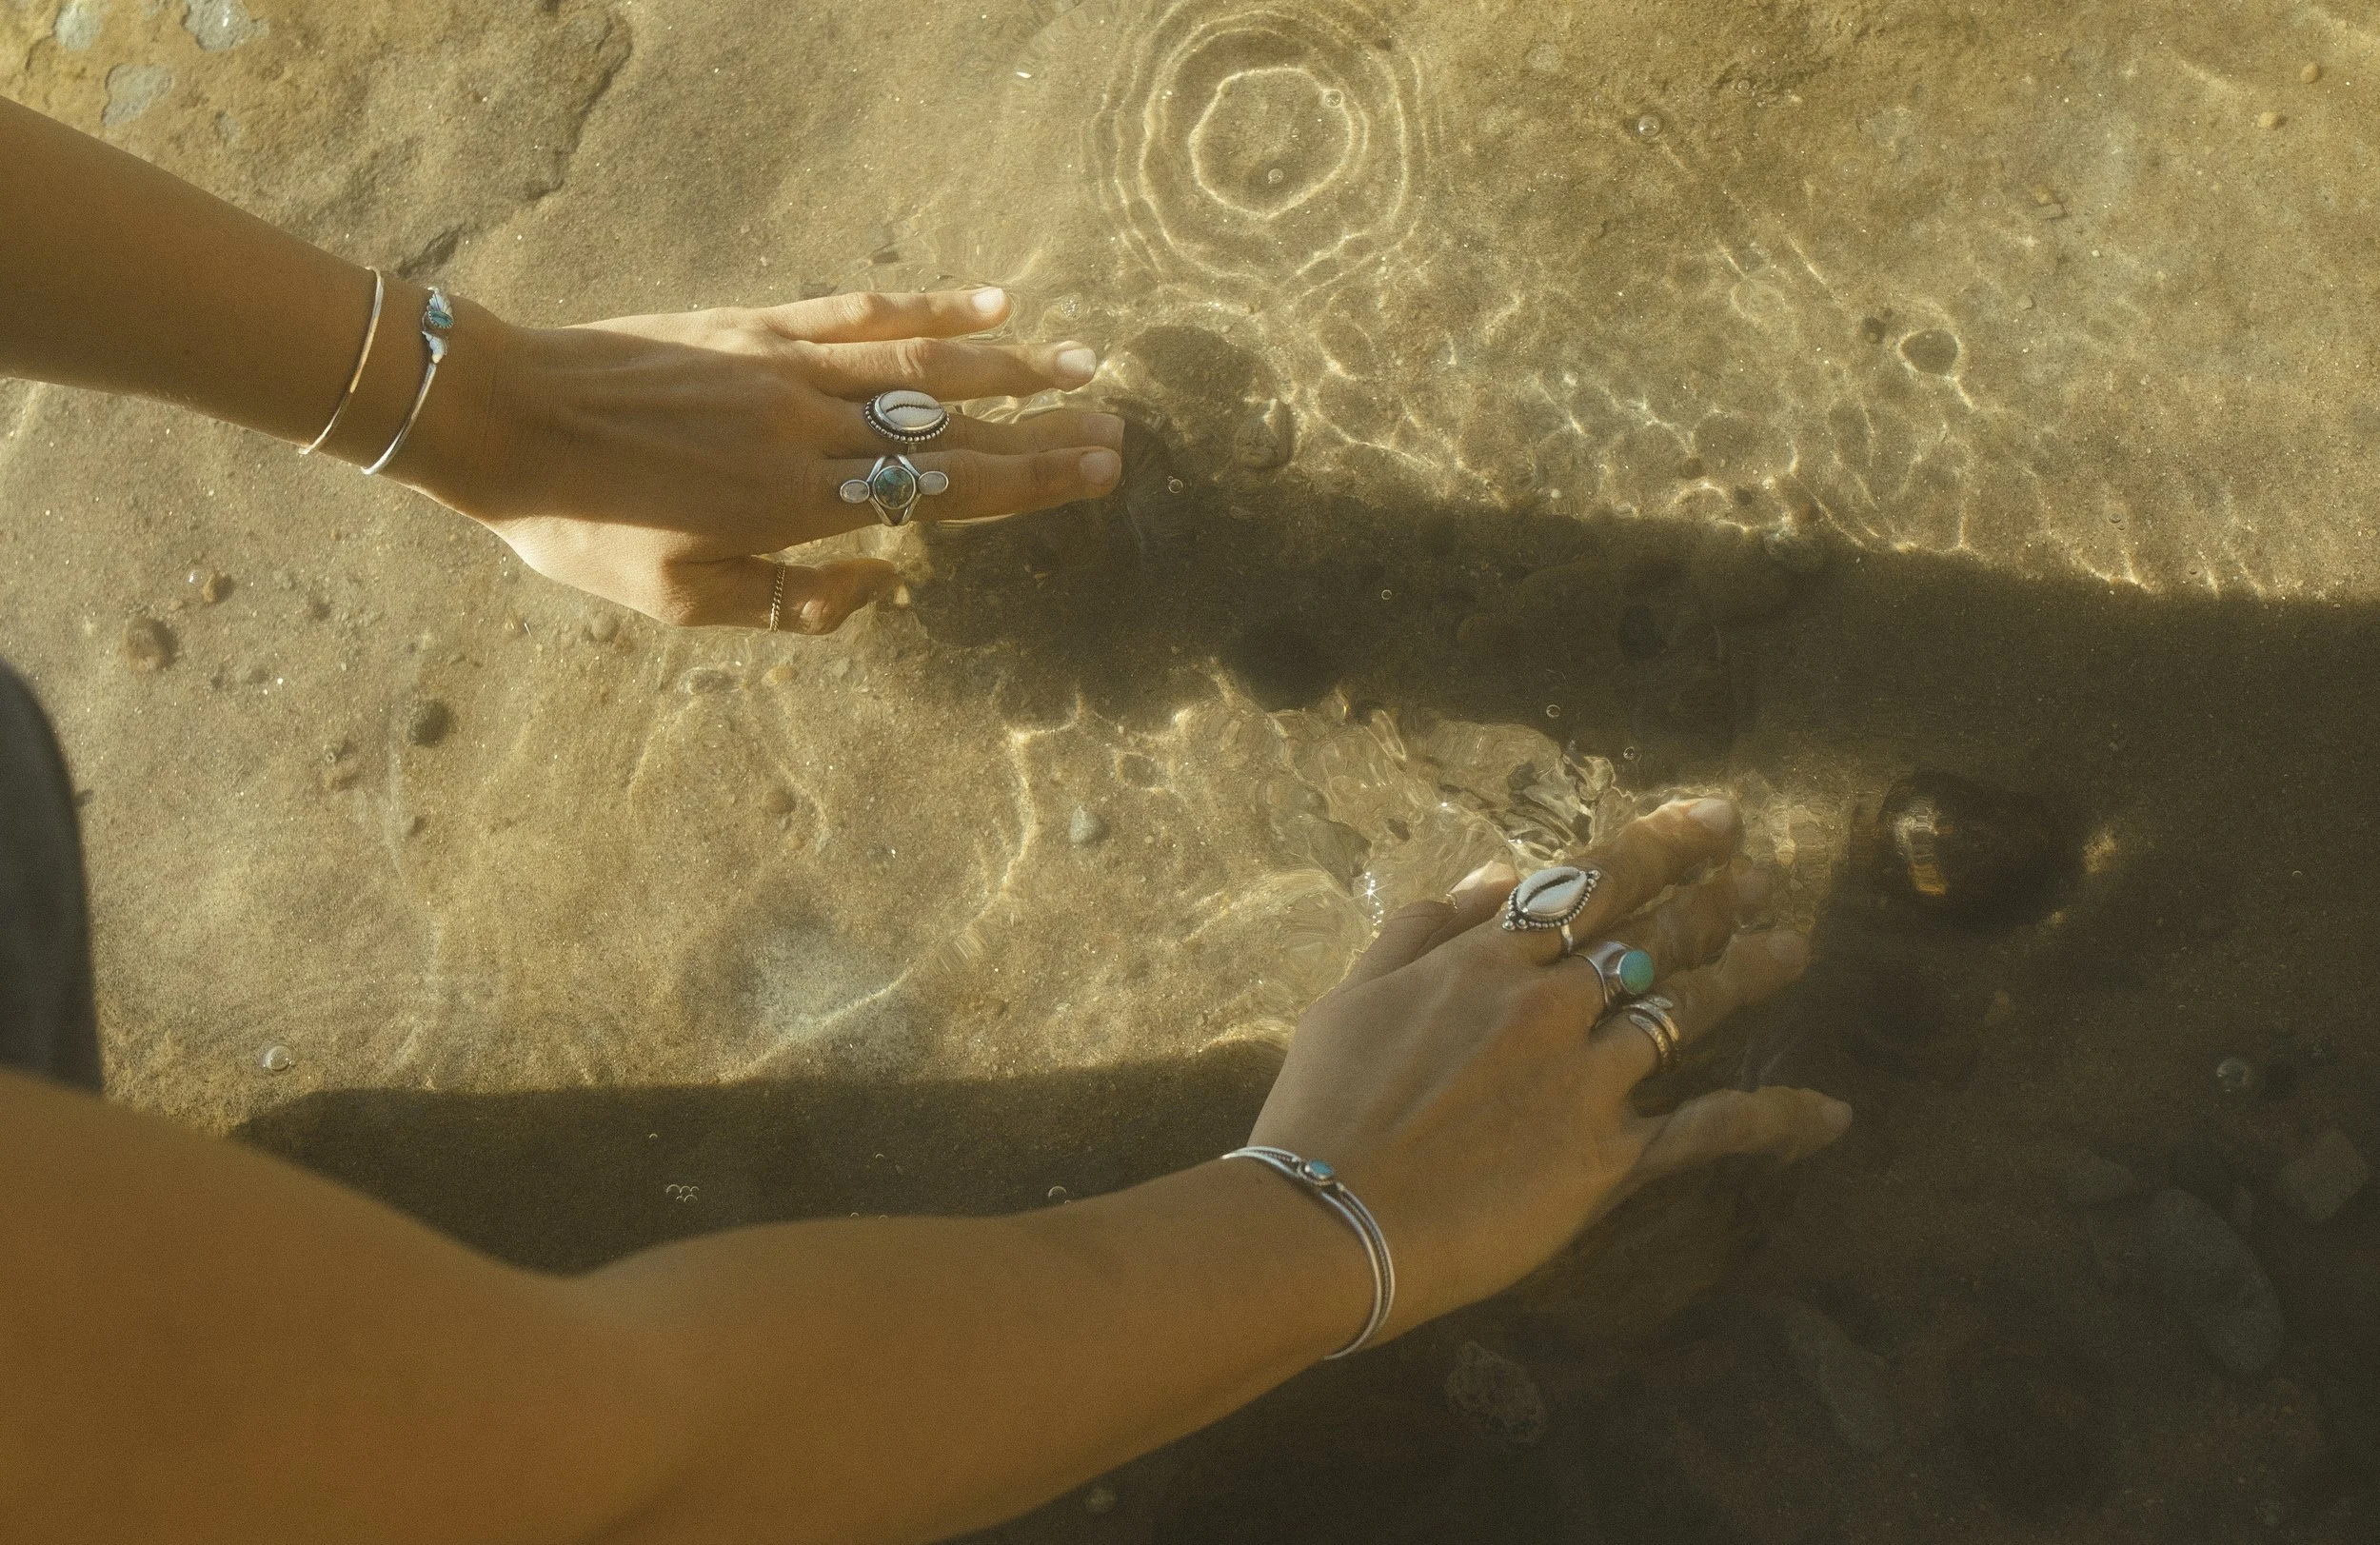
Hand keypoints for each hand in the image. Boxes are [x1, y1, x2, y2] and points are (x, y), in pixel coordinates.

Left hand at [411, 287, 1122, 630]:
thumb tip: (880, 586)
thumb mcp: (679, 602)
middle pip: (950, 427)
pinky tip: (989, 304)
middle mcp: (808, 428)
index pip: (940, 491)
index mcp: (797, 504)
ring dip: (1009, 365)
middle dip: (1041, 430)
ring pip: (921, 362)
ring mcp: (786, 367)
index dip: (1026, 482)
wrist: (499, 418)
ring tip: (1081, 363)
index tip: (1096, 474)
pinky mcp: (755, 324)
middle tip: (1116, 430)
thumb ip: (790, 604)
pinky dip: (930, 306)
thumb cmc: (580, 526)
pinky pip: (859, 311)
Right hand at [1247, 797, 1851, 1343]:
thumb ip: (1422, 928)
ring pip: (1689, 1009)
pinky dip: (1777, 1119)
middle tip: (1757, 869)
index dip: (1658, 843)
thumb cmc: (1321, 1112)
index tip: (1709, 817)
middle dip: (1712, 893)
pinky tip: (1829, 1113)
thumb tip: (1493, 876)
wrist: (1325, 1222)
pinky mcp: (1608, 1157)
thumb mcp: (1350, 996)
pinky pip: (1710, 1129)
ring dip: (1748, 974)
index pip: (1589, 883)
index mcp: (1484, 960)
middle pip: (1651, 932)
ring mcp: (1585, 1078)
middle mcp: (1547, 1004)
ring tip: (1792, 950)